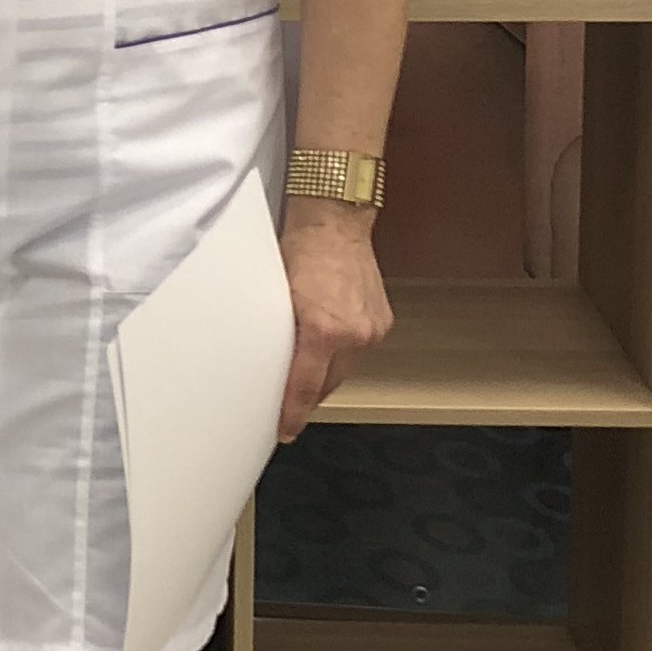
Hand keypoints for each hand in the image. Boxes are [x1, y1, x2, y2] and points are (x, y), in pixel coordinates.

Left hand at [276, 201, 391, 441]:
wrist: (334, 221)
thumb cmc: (300, 249)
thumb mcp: (276, 297)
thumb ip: (277, 335)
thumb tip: (269, 365)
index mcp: (323, 329)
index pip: (305, 387)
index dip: (293, 413)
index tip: (285, 429)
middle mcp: (353, 333)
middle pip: (327, 384)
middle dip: (309, 395)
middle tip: (288, 404)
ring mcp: (372, 328)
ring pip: (344, 369)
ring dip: (326, 373)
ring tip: (306, 372)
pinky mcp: (382, 321)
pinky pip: (358, 351)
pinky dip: (342, 353)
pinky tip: (328, 346)